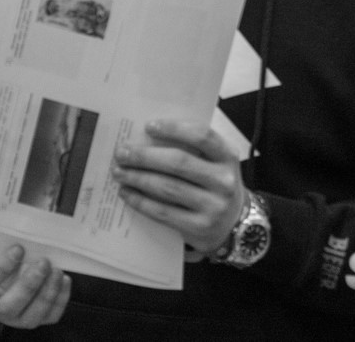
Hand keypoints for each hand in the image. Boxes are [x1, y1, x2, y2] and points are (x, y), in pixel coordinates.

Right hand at [0, 248, 70, 327]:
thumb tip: (19, 226)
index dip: (0, 269)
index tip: (18, 248)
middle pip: (6, 307)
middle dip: (28, 285)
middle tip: (43, 262)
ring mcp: (10, 318)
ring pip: (29, 318)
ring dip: (46, 294)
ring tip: (56, 271)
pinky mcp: (30, 319)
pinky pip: (48, 316)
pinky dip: (59, 300)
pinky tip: (63, 280)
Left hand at [112, 119, 244, 255]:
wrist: (235, 223)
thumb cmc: (214, 184)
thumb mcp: (214, 162)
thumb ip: (191, 148)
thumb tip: (146, 136)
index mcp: (228, 157)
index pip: (202, 136)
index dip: (174, 129)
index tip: (148, 126)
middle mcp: (224, 181)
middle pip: (179, 162)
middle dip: (145, 156)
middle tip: (121, 152)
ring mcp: (213, 207)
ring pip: (168, 187)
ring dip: (138, 178)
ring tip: (119, 172)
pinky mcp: (199, 227)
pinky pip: (164, 211)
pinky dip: (141, 201)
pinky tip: (126, 192)